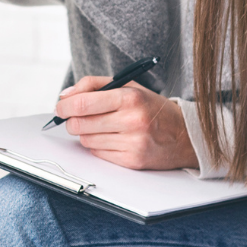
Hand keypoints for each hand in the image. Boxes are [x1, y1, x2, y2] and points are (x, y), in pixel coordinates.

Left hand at [56, 76, 198, 170]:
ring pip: (86, 140)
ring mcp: (133, 143)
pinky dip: (98, 146)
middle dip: (71, 121)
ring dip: (86, 134)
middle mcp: (132, 121)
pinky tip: (112, 139)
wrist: (186, 136)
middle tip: (76, 117)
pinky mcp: (132, 161)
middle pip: (80, 124)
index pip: (83, 103)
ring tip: (101, 127)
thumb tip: (65, 95)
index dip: (64, 106)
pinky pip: (98, 154)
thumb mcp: (129, 86)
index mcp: (130, 98)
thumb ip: (94, 85)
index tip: (60, 107)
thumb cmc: (153, 108)